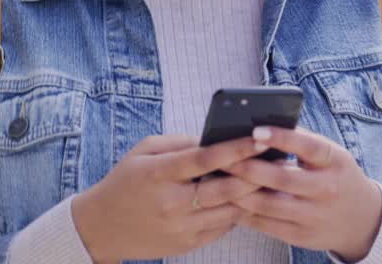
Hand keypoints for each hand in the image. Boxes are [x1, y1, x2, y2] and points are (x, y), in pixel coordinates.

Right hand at [71, 133, 267, 262]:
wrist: (101, 227)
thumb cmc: (125, 181)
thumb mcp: (143, 152)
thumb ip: (180, 143)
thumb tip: (216, 139)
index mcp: (158, 174)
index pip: (204, 159)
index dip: (235, 148)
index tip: (260, 137)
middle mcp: (171, 203)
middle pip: (224, 189)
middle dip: (256, 173)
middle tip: (280, 159)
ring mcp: (180, 227)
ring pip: (229, 210)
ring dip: (253, 194)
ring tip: (273, 178)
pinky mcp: (187, 243)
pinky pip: (223, 226)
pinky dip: (238, 211)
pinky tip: (250, 197)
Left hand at [222, 127, 381, 261]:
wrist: (361, 218)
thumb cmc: (336, 175)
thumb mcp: (330, 155)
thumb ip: (302, 142)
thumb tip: (262, 127)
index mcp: (335, 161)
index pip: (308, 147)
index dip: (282, 138)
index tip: (256, 130)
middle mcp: (327, 189)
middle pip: (282, 179)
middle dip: (248, 167)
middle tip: (222, 157)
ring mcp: (315, 216)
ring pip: (269, 205)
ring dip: (240, 192)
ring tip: (220, 180)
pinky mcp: (303, 236)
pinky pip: (267, 225)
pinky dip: (246, 213)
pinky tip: (230, 202)